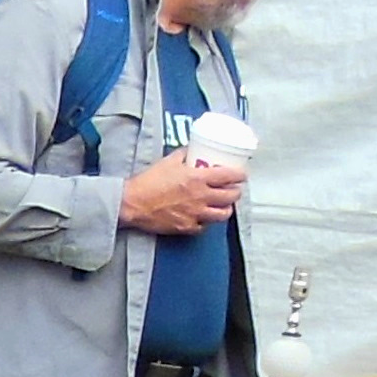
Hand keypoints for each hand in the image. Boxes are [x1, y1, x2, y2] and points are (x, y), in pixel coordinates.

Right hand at [121, 153, 244, 235]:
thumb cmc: (149, 182)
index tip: (242, 174)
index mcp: (198, 178)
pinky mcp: (187, 227)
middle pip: (230, 196)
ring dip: (226, 209)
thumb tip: (191, 149)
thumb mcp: (169, 161)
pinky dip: (207, 222)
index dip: (240, 175)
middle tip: (235, 190)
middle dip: (236, 192)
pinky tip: (205, 217)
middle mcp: (201, 197)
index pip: (229, 176)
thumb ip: (184, 154)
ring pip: (222, 215)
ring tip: (225, 206)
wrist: (134, 203)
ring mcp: (195, 214)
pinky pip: (204, 227)